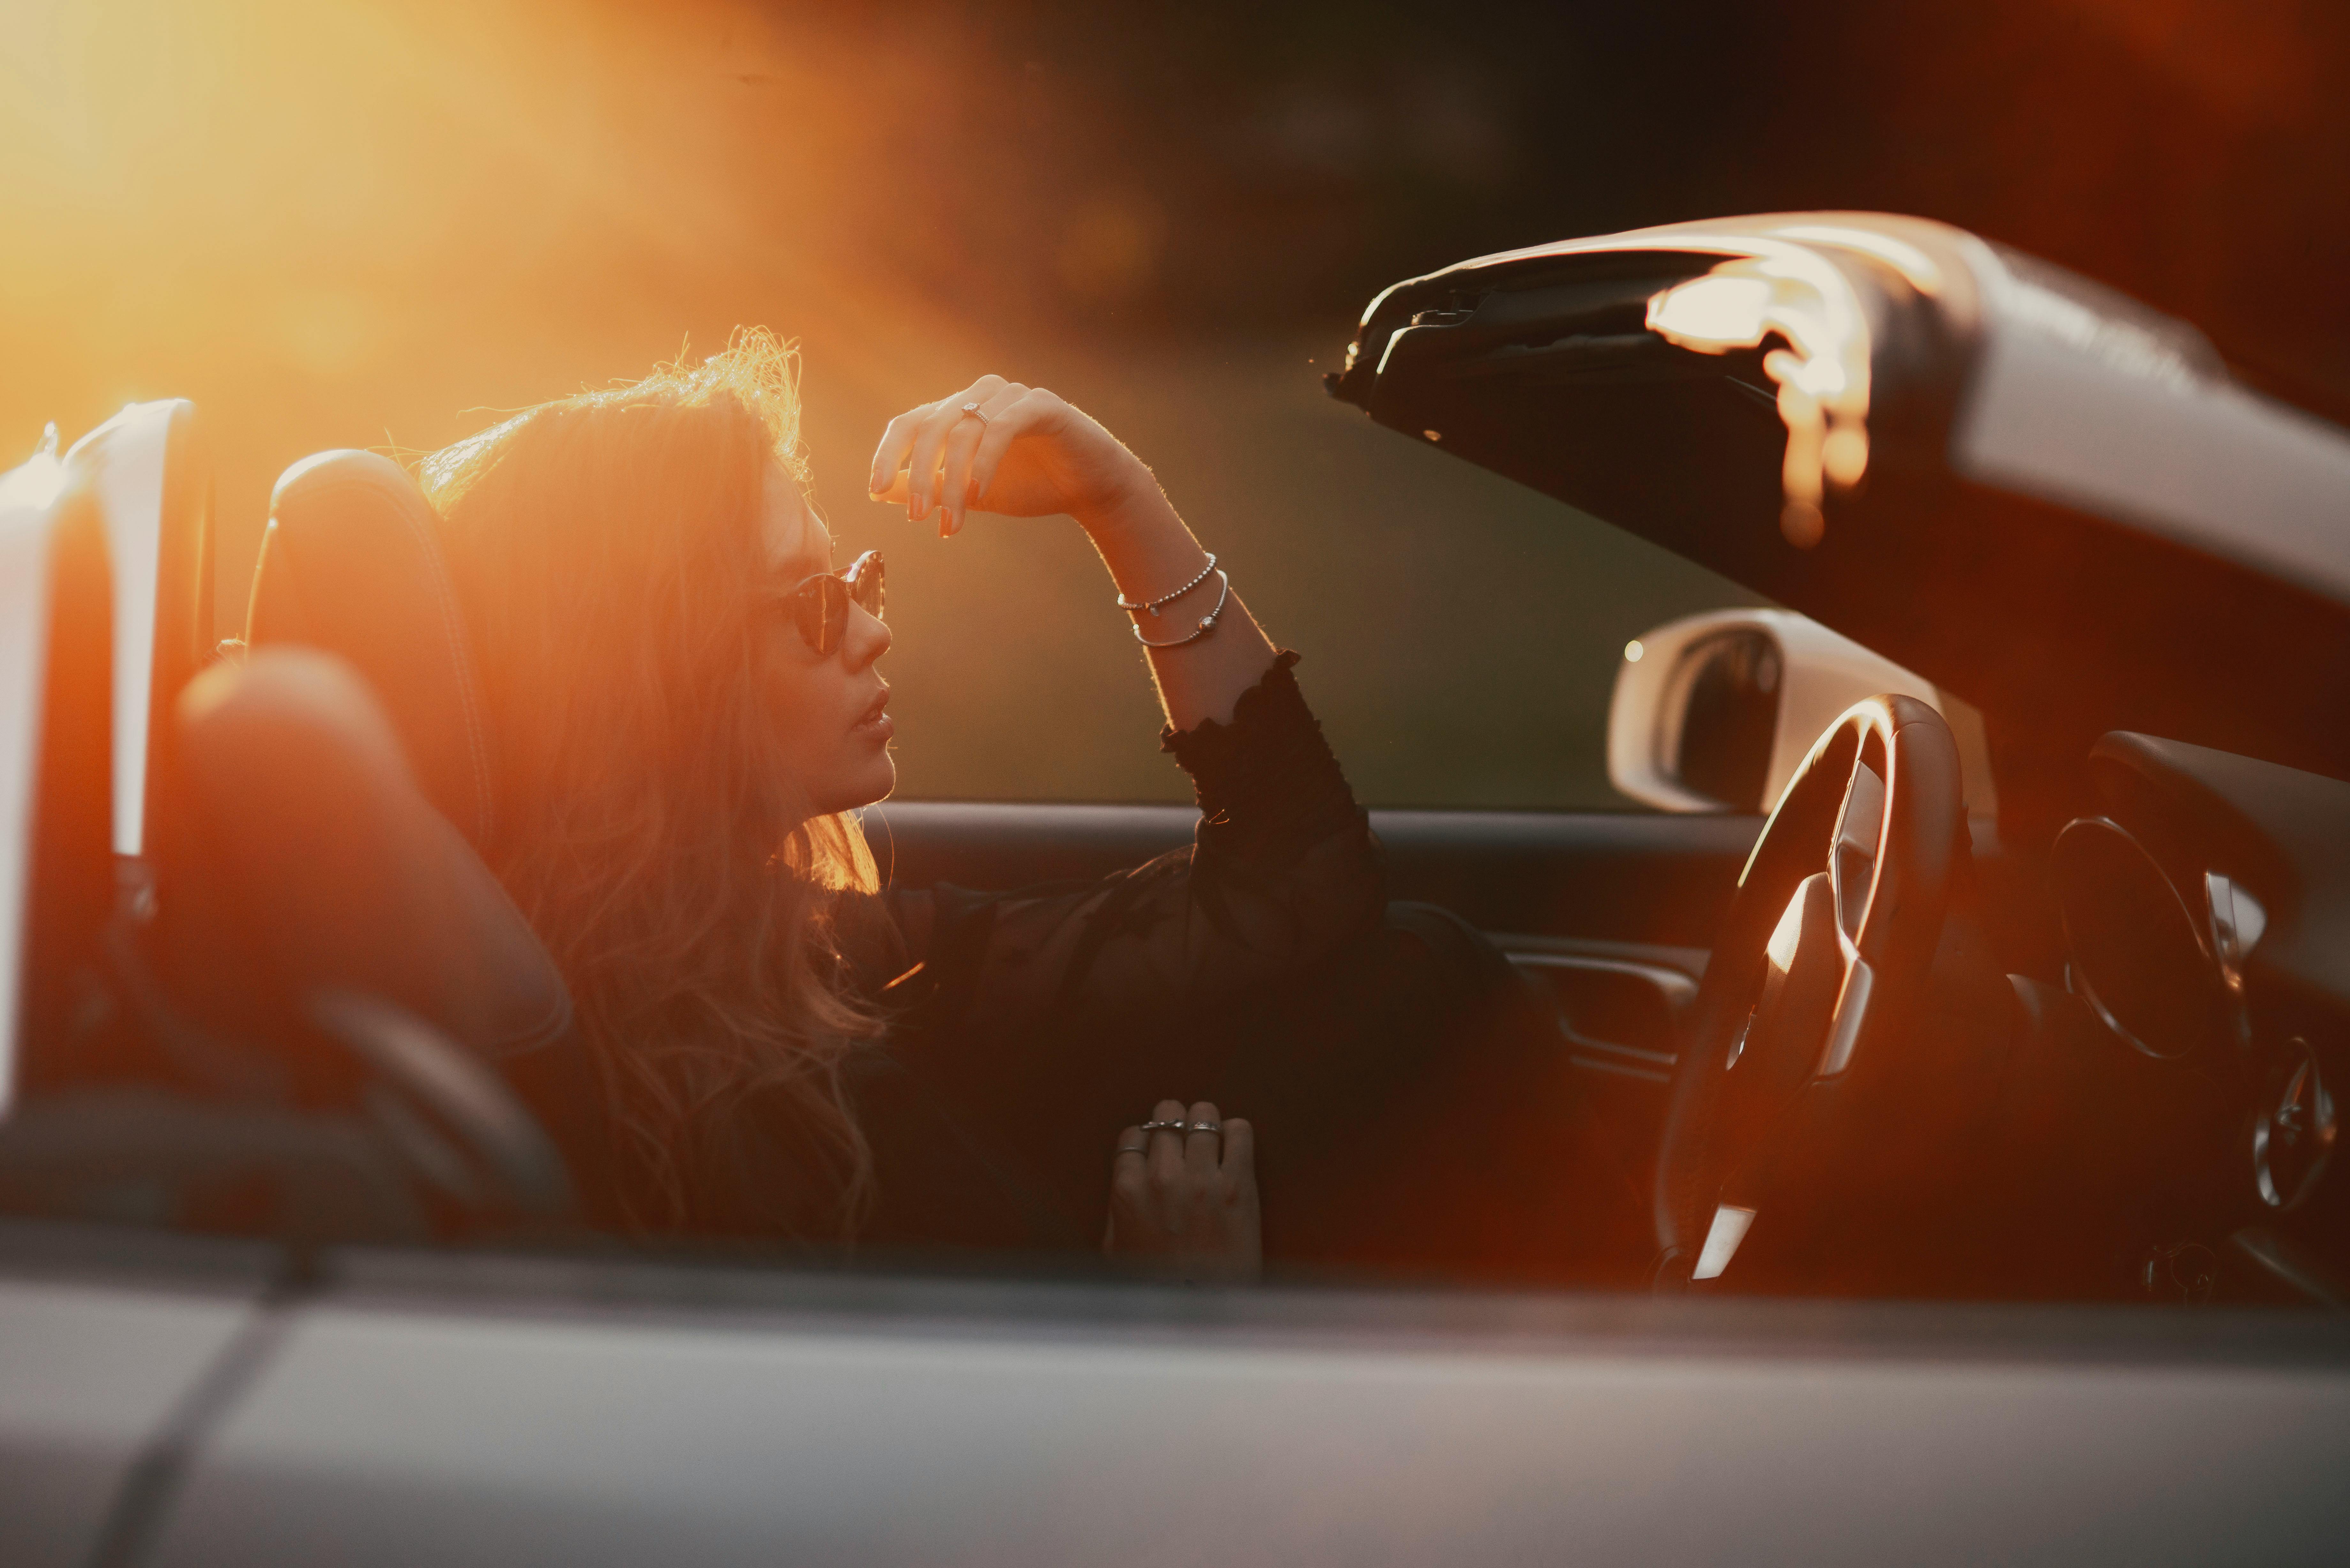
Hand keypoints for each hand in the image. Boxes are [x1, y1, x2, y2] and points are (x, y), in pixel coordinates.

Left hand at [868, 375, 1156, 536]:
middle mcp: (981, 395)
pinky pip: (1000, 428)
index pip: (909, 423)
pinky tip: (979, 494)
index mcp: (959, 410)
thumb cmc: (1031, 486)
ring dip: (952, 482)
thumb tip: (881, 491)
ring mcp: (1011, 395)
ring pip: (964, 432)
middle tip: (917, 518)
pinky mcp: (1041, 405)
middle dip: (918, 476)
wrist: (1092, 487)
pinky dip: (984, 463)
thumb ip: (930, 487)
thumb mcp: (970, 493)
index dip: (888, 455)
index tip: (874, 490)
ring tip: (952, 523)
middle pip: (930, 426)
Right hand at [1104, 1099, 1260, 1283]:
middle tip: (1184, 1138)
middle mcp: (1163, 1177)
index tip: (1157, 1150)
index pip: (1133, 1135)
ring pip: (1203, 1116)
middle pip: (1167, 1117)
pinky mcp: (1239, 1184)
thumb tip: (1128, 1175)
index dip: (1146, 1140)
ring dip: (1205, 1123)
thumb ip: (1120, 1206)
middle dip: (1174, 1124)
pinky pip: (1240, 1131)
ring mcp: (1203, 1178)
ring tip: (1211, 1139)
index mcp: (1128, 1190)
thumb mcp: (1117, 1249)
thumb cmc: (1157, 1284)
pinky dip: (1236, 1132)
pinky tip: (1233, 1146)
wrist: (1204, 1310)